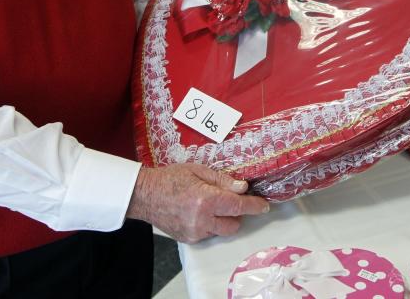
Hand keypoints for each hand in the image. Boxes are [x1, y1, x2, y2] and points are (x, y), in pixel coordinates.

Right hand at [125, 163, 268, 242]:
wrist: (145, 195)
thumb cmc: (170, 178)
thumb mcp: (198, 171)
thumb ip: (222, 180)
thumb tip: (243, 187)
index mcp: (206, 200)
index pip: (238, 207)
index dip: (254, 206)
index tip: (264, 206)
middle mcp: (202, 220)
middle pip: (234, 224)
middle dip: (237, 214)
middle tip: (229, 201)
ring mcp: (194, 232)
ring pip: (221, 231)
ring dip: (222, 220)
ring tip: (210, 205)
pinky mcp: (188, 239)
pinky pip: (208, 234)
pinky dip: (209, 225)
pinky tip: (197, 212)